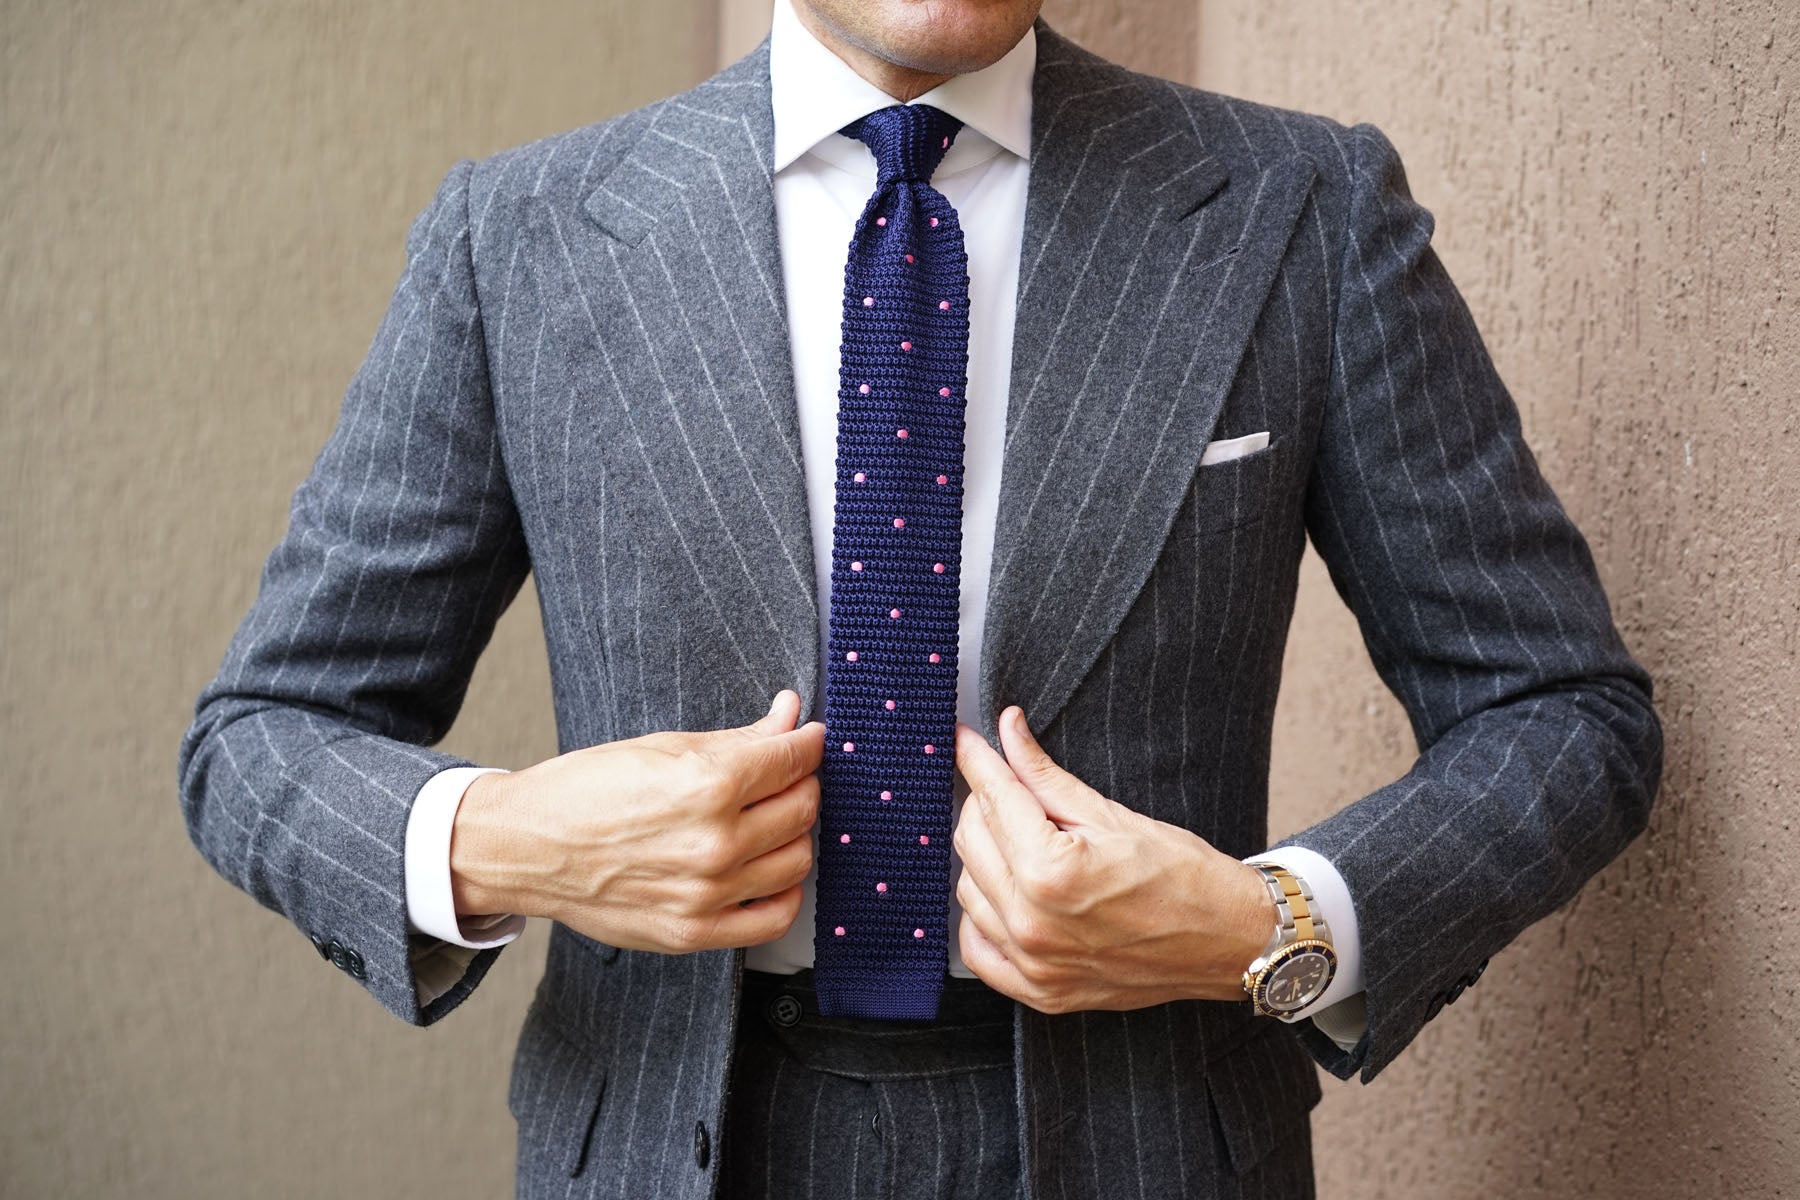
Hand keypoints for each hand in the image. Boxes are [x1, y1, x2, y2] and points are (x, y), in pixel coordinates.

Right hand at [450, 690, 824, 953]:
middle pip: (802, 809)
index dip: (808, 743)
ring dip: (793, 835)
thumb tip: (791, 716)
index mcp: (707, 784)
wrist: (528, 848)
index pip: (793, 760)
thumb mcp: (665, 746)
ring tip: (767, 820)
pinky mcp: (695, 931)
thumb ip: (739, 738)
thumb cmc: (588, 790)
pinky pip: (775, 918)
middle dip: (801, 783)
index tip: (807, 739)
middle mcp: (714, 842)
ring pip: (797, 860)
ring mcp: (707, 893)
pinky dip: (784, 892)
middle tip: (781, 775)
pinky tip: (766, 871)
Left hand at [952, 706, 1272, 1011]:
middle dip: (984, 803)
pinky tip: (1008, 894)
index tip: (962, 737)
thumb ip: (1044, 775)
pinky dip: (983, 917)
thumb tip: (1007, 730)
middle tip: (1008, 787)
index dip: (976, 759)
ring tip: (1022, 841)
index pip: (992, 798)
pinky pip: (977, 949)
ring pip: (968, 891)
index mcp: (1050, 871)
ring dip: (984, 858)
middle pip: (970, 840)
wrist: (1230, 940)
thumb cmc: (1183, 875)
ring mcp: (1033, 964)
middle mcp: (1032, 922)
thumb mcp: (1112, 814)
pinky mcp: (1040, 992)